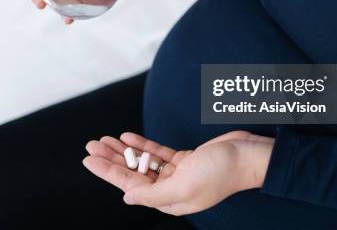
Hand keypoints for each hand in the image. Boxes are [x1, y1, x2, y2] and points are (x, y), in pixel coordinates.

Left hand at [83, 131, 273, 215]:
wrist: (248, 156)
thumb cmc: (220, 173)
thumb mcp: (183, 187)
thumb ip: (153, 194)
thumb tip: (127, 197)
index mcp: (169, 200)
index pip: (130, 185)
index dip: (107, 172)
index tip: (89, 159)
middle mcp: (170, 188)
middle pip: (132, 172)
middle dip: (110, 159)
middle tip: (91, 145)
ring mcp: (178, 173)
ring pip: (142, 161)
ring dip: (123, 150)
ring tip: (104, 139)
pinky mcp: (185, 159)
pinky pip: (157, 152)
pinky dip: (142, 145)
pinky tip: (127, 137)